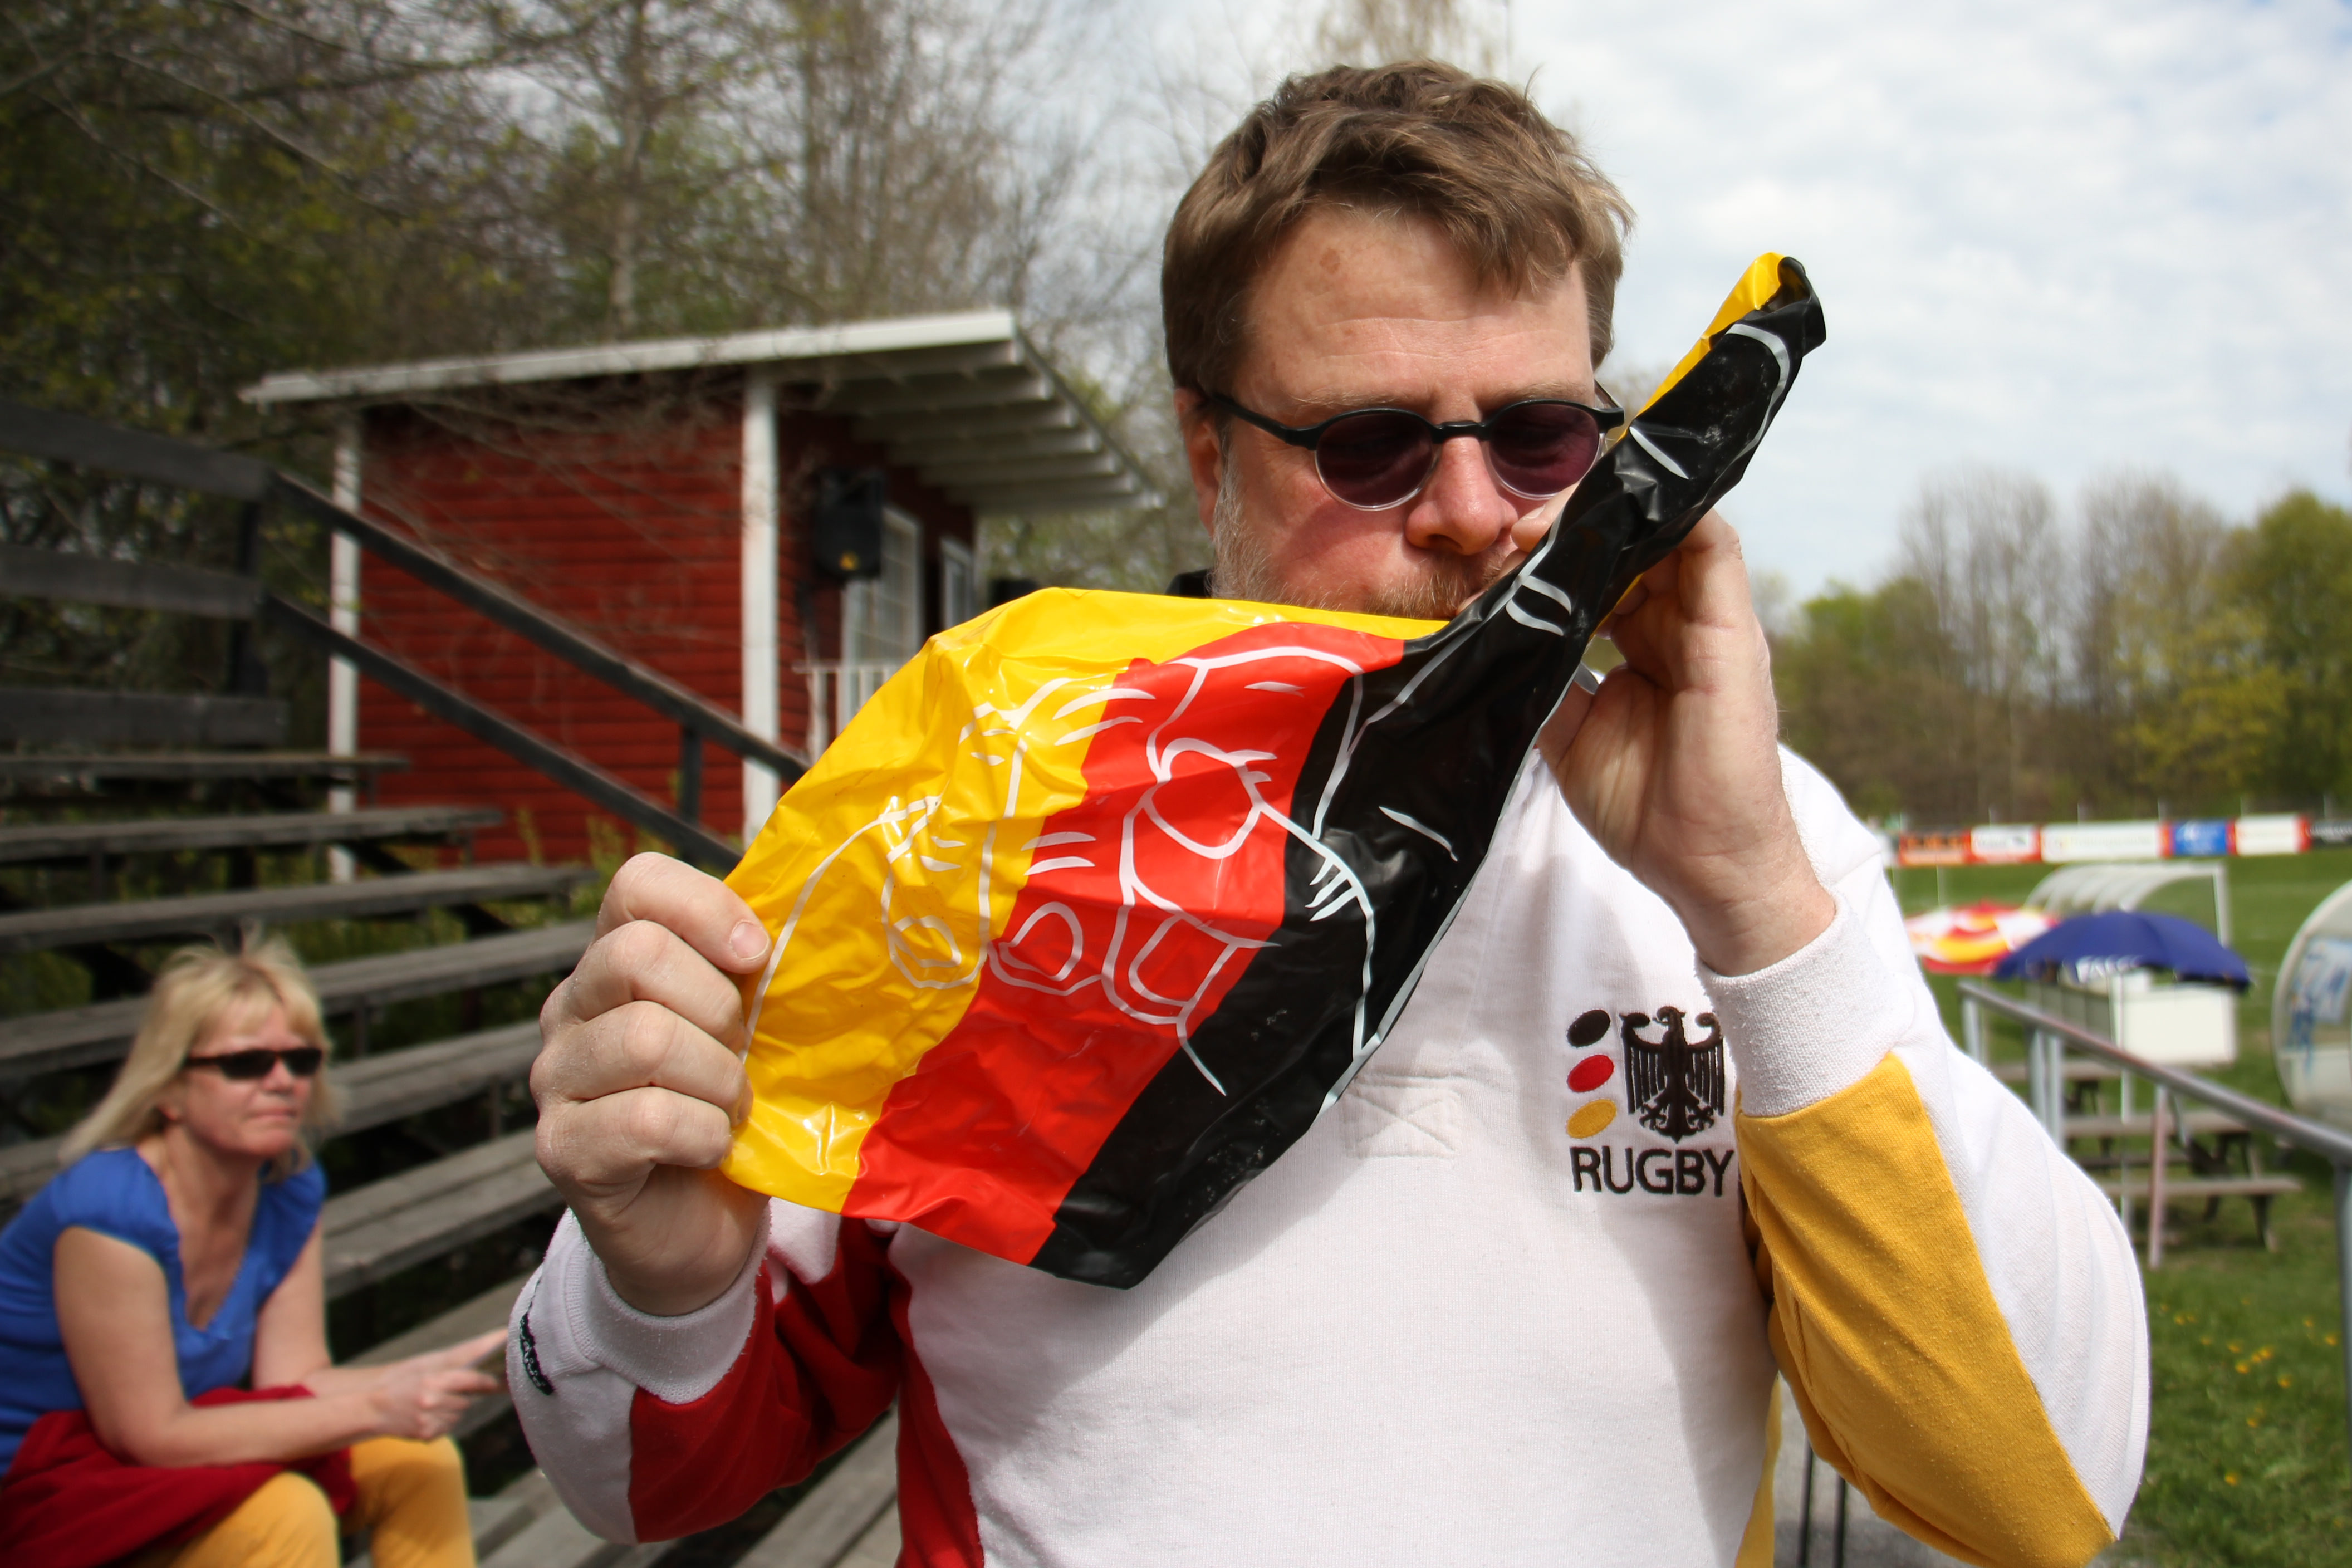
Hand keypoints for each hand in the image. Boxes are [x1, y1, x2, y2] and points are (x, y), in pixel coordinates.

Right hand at [366, 1330, 504, 1440]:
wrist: (373, 1407)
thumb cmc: (403, 1381)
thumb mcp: (426, 1366)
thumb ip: (457, 1363)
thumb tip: (491, 1352)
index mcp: (433, 1381)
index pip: (472, 1381)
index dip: (487, 1381)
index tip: (497, 1381)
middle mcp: (432, 1402)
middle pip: (467, 1400)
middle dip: (463, 1395)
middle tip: (446, 1390)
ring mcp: (429, 1421)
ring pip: (459, 1414)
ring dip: (452, 1408)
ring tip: (431, 1402)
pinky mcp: (427, 1435)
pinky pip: (449, 1426)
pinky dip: (443, 1420)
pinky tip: (426, 1415)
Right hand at [534, 853, 772, 1315]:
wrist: (700, 1227)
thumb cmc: (729, 1109)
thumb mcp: (748, 1026)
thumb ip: (752, 971)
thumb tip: (808, 917)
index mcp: (614, 961)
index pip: (636, 882)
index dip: (706, 908)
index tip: (756, 956)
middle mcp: (570, 1009)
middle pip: (636, 953)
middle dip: (718, 1008)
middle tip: (740, 1056)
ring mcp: (556, 1079)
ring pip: (645, 1037)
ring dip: (716, 1079)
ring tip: (729, 1106)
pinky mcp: (561, 1149)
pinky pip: (645, 1118)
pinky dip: (702, 1134)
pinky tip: (710, 1149)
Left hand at [1537, 511, 1835, 974]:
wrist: (1703, 866)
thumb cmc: (1646, 809)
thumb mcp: (1567, 734)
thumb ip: (1541, 679)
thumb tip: (1491, 637)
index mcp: (1645, 642)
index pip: (1603, 568)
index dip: (1550, 554)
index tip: (1494, 563)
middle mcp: (1680, 623)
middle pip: (1629, 539)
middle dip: (1564, 528)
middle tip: (1506, 541)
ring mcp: (1709, 623)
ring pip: (1664, 528)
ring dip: (1598, 519)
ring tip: (1535, 537)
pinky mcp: (1732, 632)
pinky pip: (1712, 544)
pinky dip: (1665, 515)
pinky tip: (1604, 521)